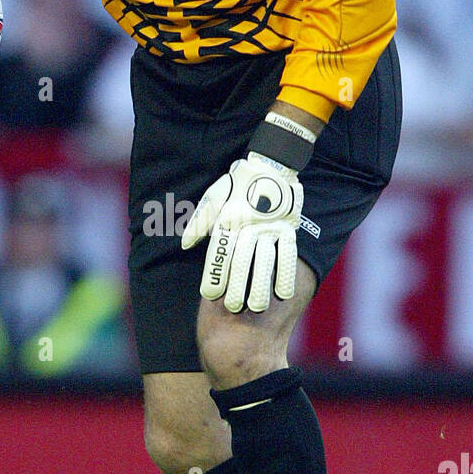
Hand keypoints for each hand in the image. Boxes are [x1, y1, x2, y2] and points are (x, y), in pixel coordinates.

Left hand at [181, 151, 302, 312]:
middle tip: (234, 308)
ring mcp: (269, 228)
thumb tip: (185, 244)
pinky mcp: (287, 228)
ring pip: (265, 261)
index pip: (220, 252)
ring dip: (261, 286)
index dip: (215, 274)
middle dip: (238, 287)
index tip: (210, 296)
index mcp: (228, 220)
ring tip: (257, 307)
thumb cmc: (236, 184)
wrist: (270, 165)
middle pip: (242, 261)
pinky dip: (286, 274)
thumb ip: (199, 222)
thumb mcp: (213, 197)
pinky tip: (283, 294)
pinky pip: (288, 254)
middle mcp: (248, 226)